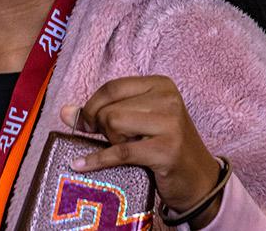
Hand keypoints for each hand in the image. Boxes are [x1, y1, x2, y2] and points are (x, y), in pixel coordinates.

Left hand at [61, 76, 222, 226]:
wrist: (199, 179)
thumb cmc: (164, 146)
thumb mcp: (137, 122)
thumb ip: (103, 112)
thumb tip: (66, 112)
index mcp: (161, 84)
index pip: (112, 87)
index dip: (91, 106)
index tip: (86, 124)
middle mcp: (168, 99)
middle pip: (110, 108)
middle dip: (103, 128)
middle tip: (116, 141)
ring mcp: (170, 124)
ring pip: (114, 124)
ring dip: (111, 142)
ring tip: (128, 148)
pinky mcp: (166, 150)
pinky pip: (120, 151)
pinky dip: (97, 159)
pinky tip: (81, 164)